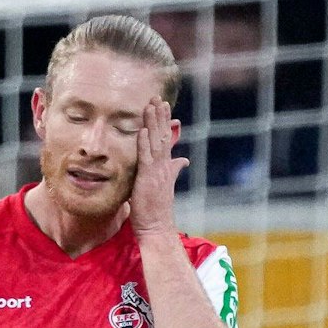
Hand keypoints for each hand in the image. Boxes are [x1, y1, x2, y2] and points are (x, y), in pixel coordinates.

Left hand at [128, 98, 187, 236]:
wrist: (158, 229)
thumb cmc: (156, 212)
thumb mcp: (164, 187)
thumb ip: (173, 170)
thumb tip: (184, 160)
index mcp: (166, 168)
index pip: (166, 141)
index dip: (165, 123)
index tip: (164, 107)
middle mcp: (164, 168)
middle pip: (163, 137)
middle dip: (160, 117)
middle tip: (159, 98)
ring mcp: (157, 172)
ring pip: (156, 142)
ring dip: (153, 123)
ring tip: (152, 105)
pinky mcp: (148, 179)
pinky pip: (146, 157)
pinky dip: (144, 143)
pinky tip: (143, 129)